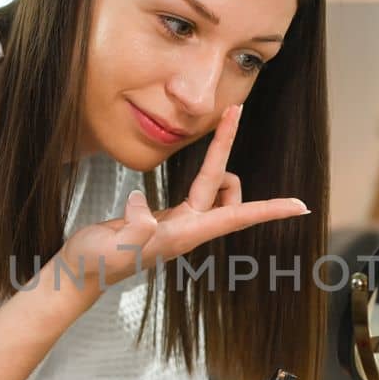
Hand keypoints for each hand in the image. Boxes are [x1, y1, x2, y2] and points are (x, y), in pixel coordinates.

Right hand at [58, 103, 309, 289]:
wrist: (78, 272)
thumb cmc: (92, 264)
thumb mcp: (109, 250)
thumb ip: (133, 232)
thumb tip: (144, 208)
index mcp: (182, 236)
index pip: (235, 218)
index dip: (269, 210)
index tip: (300, 205)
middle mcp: (188, 229)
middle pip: (225, 187)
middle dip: (227, 146)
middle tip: (235, 108)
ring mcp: (180, 223)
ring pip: (215, 187)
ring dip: (212, 167)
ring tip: (184, 161)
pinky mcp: (166, 217)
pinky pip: (198, 191)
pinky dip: (194, 175)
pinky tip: (165, 181)